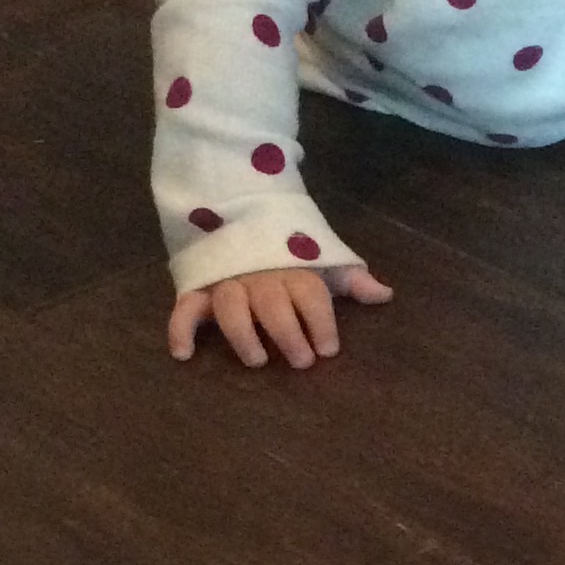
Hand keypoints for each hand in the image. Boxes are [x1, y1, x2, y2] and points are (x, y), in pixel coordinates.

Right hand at [167, 254, 391, 368]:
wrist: (238, 202)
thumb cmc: (287, 244)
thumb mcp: (322, 257)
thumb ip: (350, 279)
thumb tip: (385, 295)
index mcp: (294, 268)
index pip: (311, 295)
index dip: (321, 322)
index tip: (329, 349)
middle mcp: (260, 274)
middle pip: (273, 305)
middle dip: (288, 333)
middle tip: (301, 362)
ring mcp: (227, 281)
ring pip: (231, 307)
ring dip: (242, 335)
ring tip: (257, 360)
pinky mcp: (198, 287)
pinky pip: (184, 307)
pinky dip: (179, 330)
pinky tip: (183, 355)